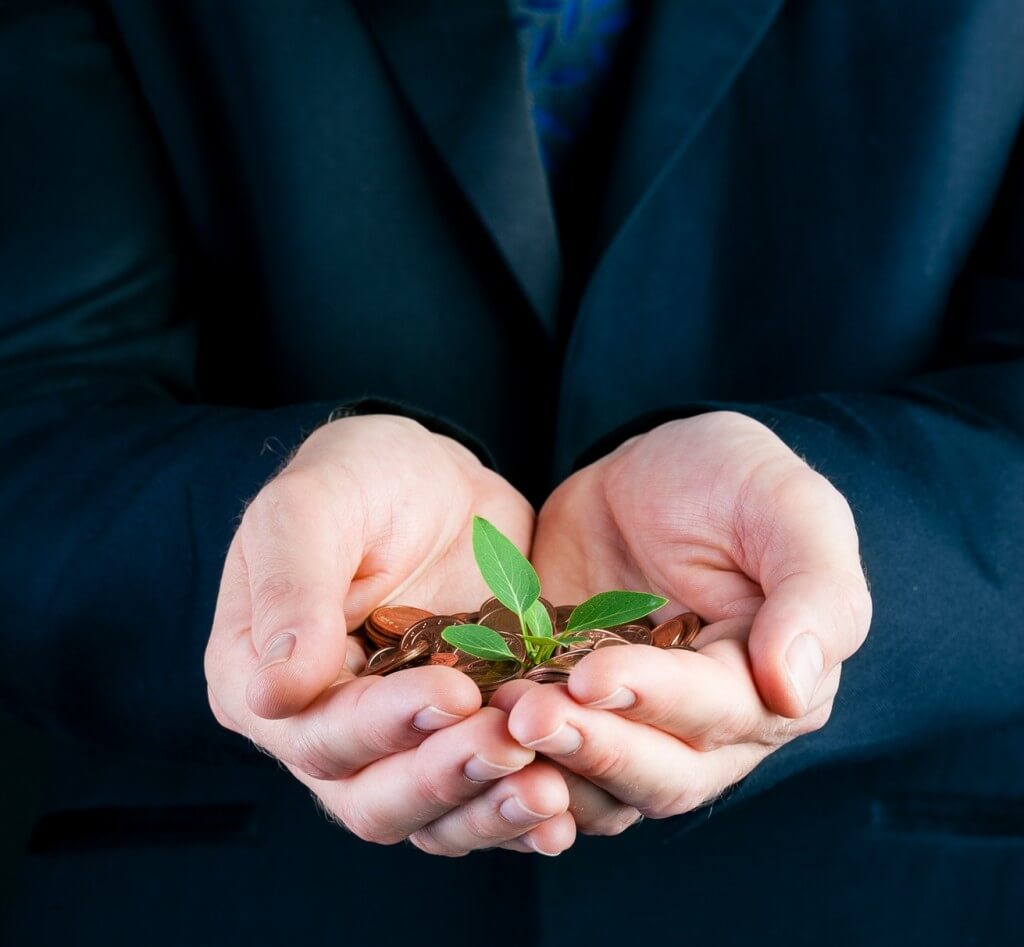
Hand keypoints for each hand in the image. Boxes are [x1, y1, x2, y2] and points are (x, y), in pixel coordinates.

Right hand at [204, 414, 574, 855]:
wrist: (434, 479)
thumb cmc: (359, 477)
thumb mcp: (312, 508)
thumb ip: (291, 591)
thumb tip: (272, 692)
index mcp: (259, 680)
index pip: (317, 735)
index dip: (385, 725)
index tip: (452, 690)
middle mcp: (318, 728)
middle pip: (372, 797)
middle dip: (443, 778)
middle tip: (512, 747)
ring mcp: (391, 742)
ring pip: (430, 814)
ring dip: (487, 808)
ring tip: (550, 789)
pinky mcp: (452, 737)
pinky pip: (478, 795)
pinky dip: (516, 805)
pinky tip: (565, 802)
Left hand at [507, 411, 871, 822]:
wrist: (654, 473)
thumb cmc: (734, 480)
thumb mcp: (789, 508)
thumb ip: (815, 593)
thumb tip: (794, 687)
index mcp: (771, 685)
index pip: (718, 714)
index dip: (656, 700)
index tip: (593, 675)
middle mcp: (711, 729)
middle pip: (661, 775)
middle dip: (594, 750)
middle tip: (527, 715)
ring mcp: (638, 727)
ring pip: (602, 789)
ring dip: (548, 769)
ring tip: (490, 726)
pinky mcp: (577, 714)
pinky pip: (549, 763)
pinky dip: (513, 761)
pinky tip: (468, 739)